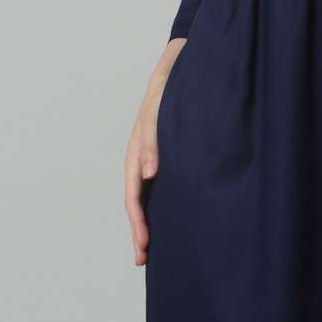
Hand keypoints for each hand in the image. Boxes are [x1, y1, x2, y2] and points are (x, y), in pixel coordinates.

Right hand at [125, 39, 185, 266]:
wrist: (188, 61)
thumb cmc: (171, 83)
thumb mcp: (158, 106)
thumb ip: (152, 138)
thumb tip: (148, 174)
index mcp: (137, 147)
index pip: (134, 192)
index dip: (138, 219)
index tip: (144, 244)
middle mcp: (145, 155)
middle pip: (138, 199)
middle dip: (139, 229)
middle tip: (143, 260)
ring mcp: (157, 155)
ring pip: (148, 195)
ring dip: (149, 220)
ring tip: (151, 249)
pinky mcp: (171, 152)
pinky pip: (163, 184)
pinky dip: (162, 205)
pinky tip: (171, 218)